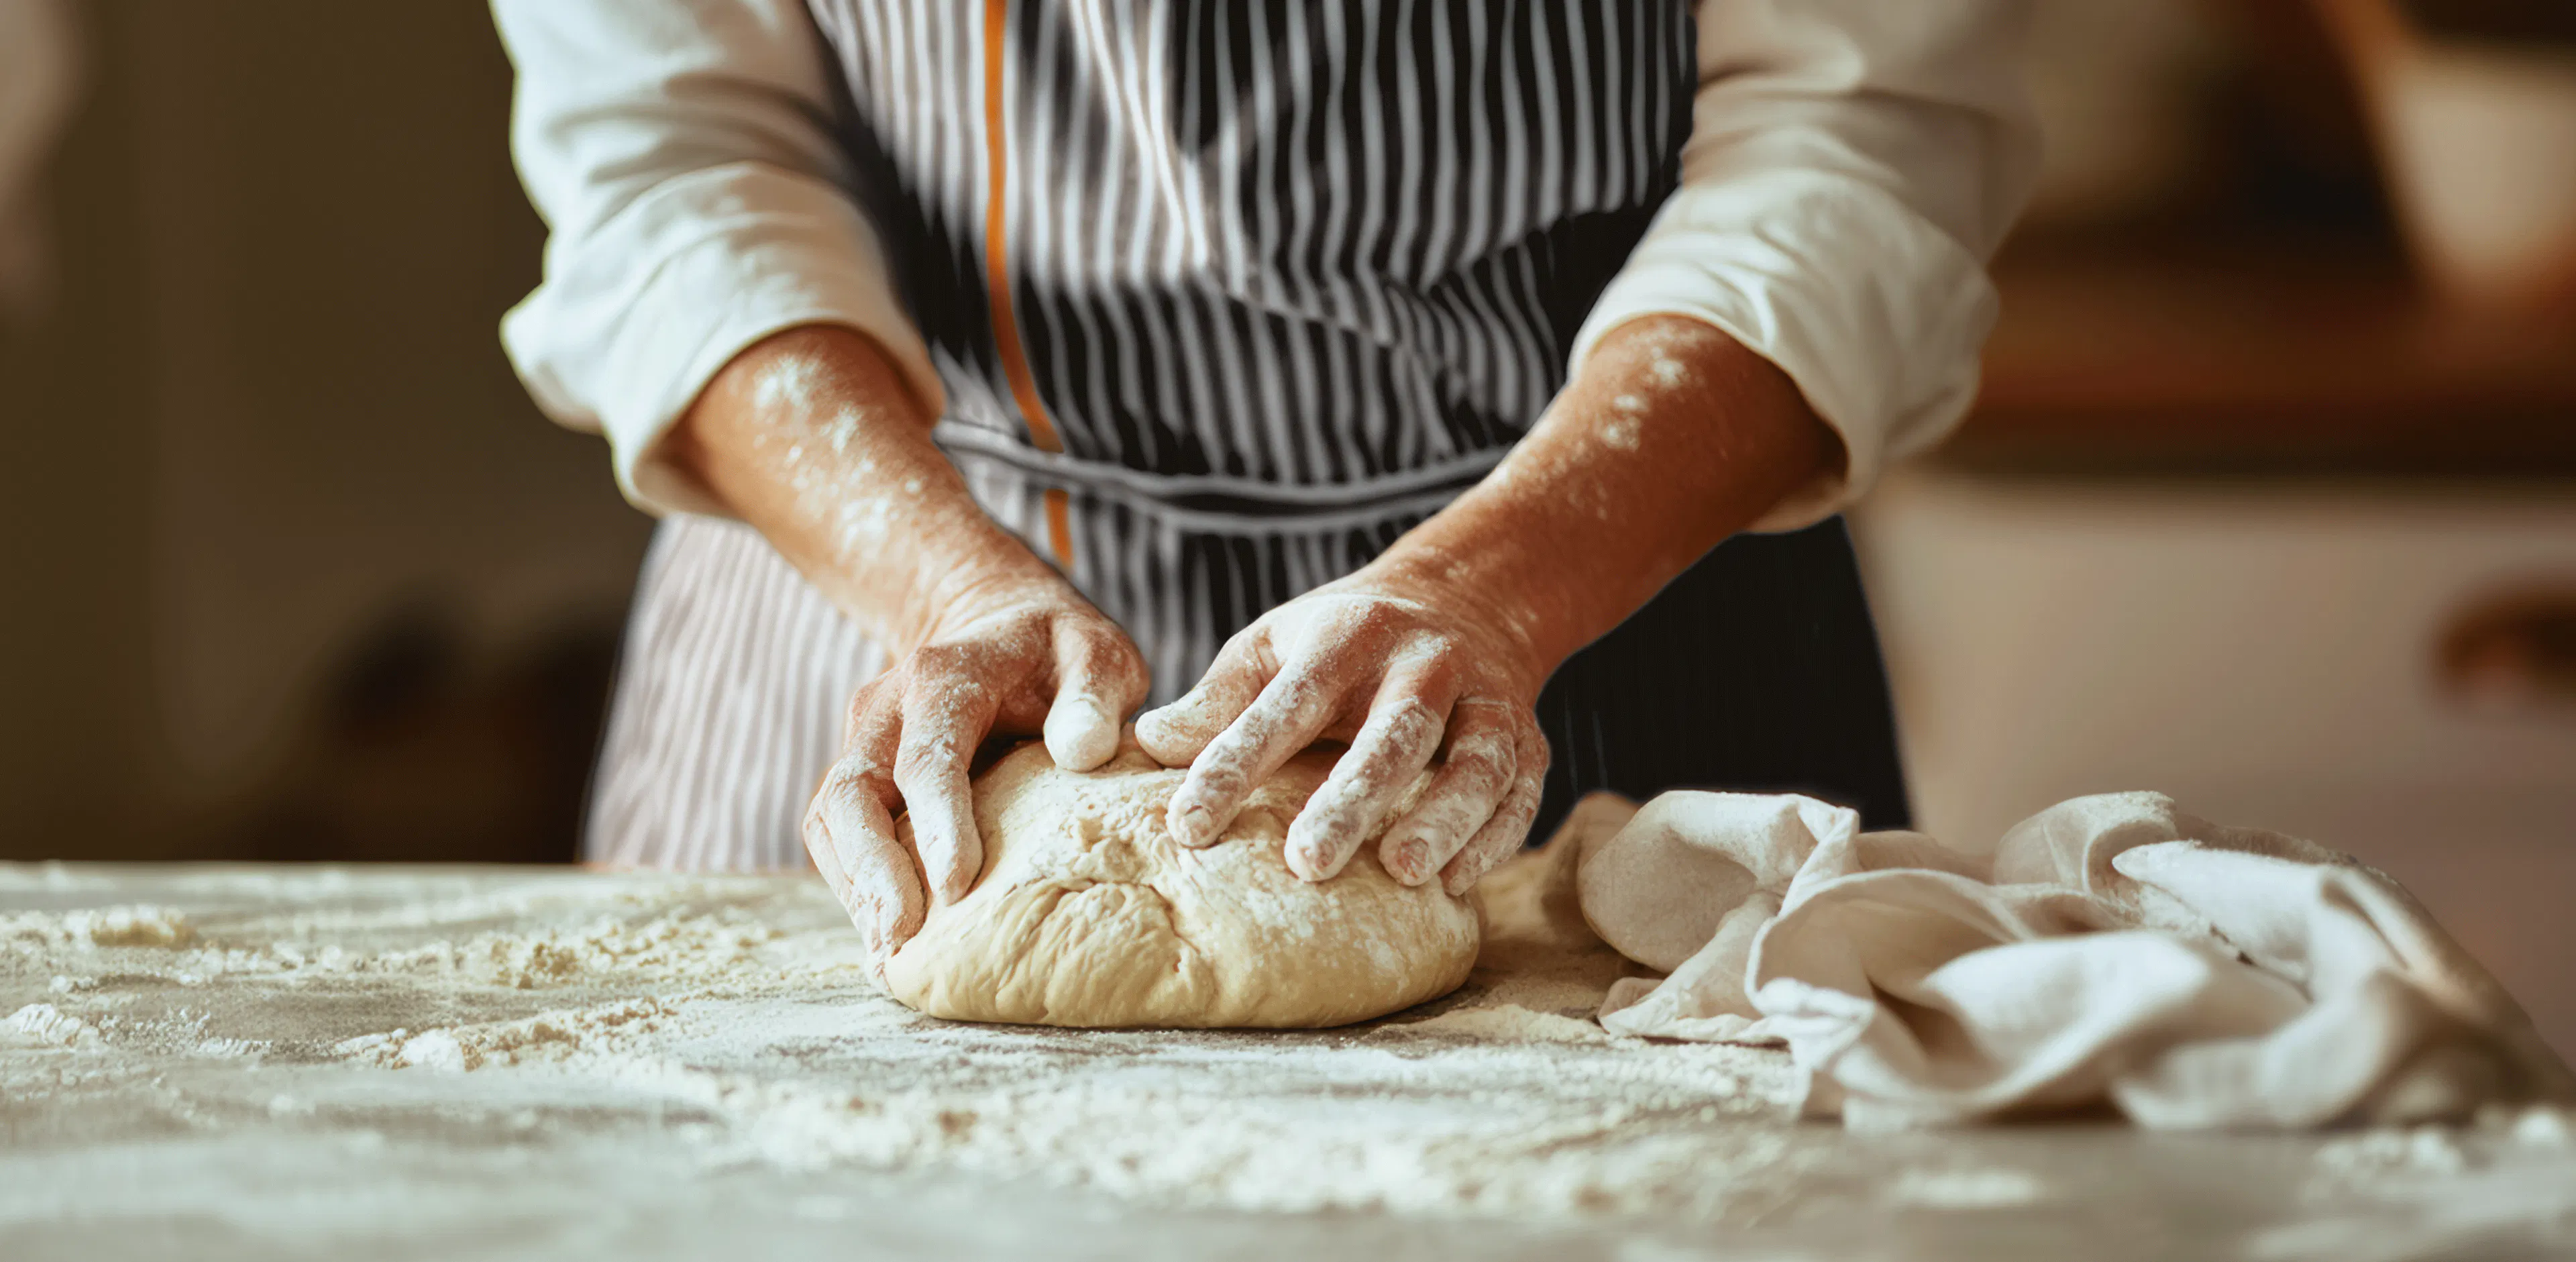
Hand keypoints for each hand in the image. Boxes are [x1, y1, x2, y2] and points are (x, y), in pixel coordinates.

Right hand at [801, 577, 1146, 973]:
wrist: (998, 627)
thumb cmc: (1057, 653)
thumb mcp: (1095, 655)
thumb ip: (1094, 696)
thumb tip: (1082, 751)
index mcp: (944, 677)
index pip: (928, 755)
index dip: (938, 820)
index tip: (958, 884)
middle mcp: (886, 709)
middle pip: (852, 792)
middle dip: (871, 868)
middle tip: (900, 937)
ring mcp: (864, 743)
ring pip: (830, 819)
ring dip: (855, 887)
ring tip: (888, 952)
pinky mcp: (860, 776)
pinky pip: (837, 835)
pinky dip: (854, 885)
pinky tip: (884, 936)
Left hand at [1134, 574, 1548, 895]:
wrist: (1469, 600)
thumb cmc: (1344, 642)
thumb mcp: (1275, 646)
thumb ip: (1220, 699)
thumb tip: (1149, 742)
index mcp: (1349, 636)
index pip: (1287, 703)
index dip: (1234, 763)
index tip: (1186, 826)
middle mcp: (1424, 663)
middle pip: (1394, 732)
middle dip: (1353, 797)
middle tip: (1306, 863)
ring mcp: (1485, 699)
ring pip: (1475, 761)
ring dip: (1443, 817)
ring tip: (1402, 873)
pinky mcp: (1528, 738)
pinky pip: (1521, 790)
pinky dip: (1495, 836)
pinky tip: (1457, 884)